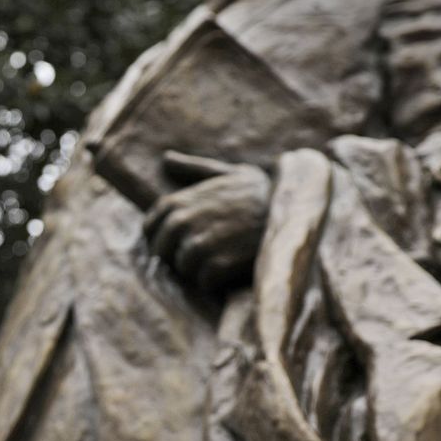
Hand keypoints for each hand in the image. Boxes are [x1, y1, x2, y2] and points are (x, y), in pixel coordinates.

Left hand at [146, 151, 270, 293]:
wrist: (291, 209)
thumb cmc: (259, 192)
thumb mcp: (226, 173)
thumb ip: (193, 168)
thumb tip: (166, 158)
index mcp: (177, 202)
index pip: (150, 229)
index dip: (163, 237)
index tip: (182, 240)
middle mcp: (181, 223)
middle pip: (163, 253)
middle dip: (179, 255)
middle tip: (207, 251)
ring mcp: (197, 245)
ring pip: (184, 269)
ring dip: (201, 268)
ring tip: (224, 255)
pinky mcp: (215, 266)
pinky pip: (204, 282)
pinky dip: (217, 280)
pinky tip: (234, 266)